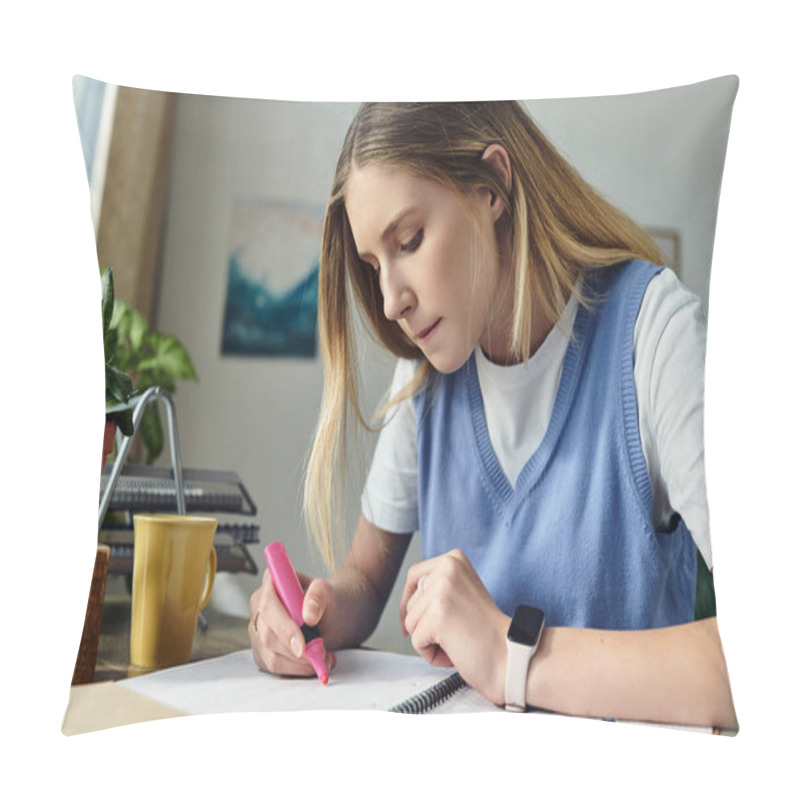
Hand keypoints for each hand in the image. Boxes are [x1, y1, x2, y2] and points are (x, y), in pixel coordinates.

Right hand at [248, 568, 336, 677]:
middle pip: (267, 635)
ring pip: (270, 656)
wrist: (329, 615)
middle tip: (322, 653)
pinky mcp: (261, 650)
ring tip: (323, 656)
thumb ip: (319, 596)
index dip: (284, 628)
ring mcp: (258, 630)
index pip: (270, 607)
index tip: (302, 646)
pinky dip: (297, 670)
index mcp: (272, 583)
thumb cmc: (325, 600)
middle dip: (297, 651)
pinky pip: (274, 667)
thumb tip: (309, 615)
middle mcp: (259, 605)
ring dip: (300, 664)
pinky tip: (313, 662)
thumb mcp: (328, 591)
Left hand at [399, 549, 509, 704]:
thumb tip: (407, 597)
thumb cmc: (487, 633)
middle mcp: (448, 568)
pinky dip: (432, 655)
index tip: (410, 620)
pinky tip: (455, 651)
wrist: (510, 656)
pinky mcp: (438, 615)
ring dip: (430, 641)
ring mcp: (442, 590)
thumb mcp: (461, 593)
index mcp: (454, 559)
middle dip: (424, 626)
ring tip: (458, 641)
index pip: (414, 576)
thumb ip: (438, 587)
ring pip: (410, 623)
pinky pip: (415, 642)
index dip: (409, 601)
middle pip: (409, 602)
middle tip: (455, 633)